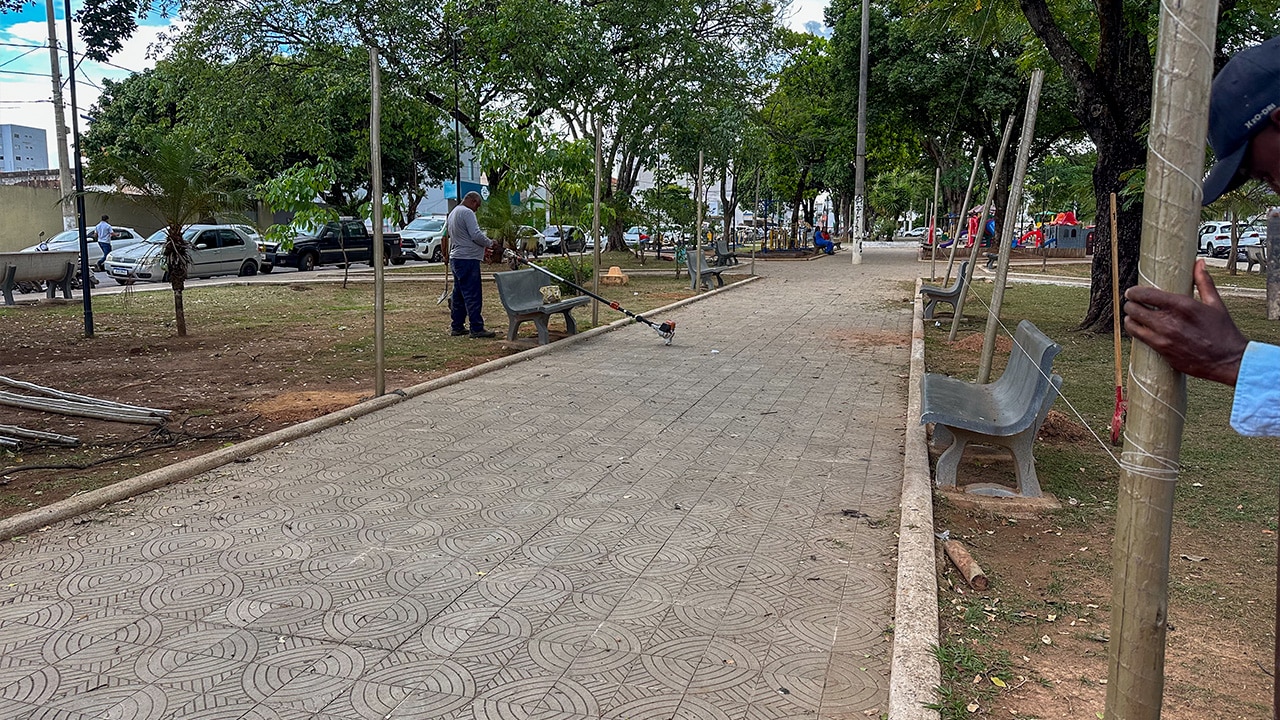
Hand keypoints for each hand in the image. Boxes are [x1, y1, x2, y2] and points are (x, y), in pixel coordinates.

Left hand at [1123, 259, 1247, 385]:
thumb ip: (1204, 282)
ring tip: (1132, 316)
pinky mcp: (1162, 351)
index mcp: (1182, 306)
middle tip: (1132, 304)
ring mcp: (1164, 338)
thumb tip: (1199, 263)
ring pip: (1132, 325)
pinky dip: (1135, 332)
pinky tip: (1138, 329)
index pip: (1146, 294)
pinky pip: (1139, 339)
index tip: (1132, 292)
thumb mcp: (1215, 304)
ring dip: (1130, 319)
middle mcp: (1170, 321)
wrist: (1228, 361)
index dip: (1134, 292)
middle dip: (1130, 305)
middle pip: (1135, 309)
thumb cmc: (1223, 331)